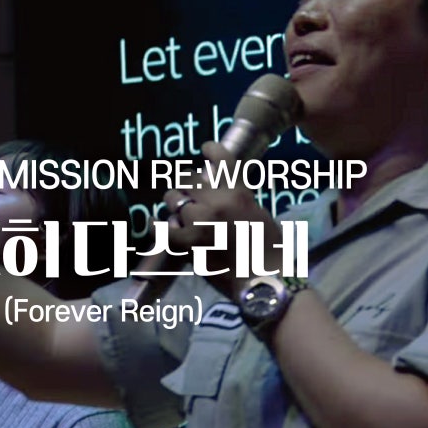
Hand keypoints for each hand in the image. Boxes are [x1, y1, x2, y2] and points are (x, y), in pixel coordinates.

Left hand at [164, 140, 282, 297]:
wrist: (266, 279)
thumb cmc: (271, 250)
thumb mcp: (259, 213)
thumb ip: (238, 200)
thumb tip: (221, 196)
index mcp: (239, 192)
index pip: (222, 159)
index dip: (211, 150)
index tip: (206, 148)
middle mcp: (217, 201)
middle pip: (189, 179)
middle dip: (187, 185)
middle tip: (189, 194)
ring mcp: (200, 221)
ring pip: (174, 200)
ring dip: (175, 204)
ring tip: (178, 211)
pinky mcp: (188, 243)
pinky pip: (163, 228)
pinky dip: (158, 226)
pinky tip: (156, 223)